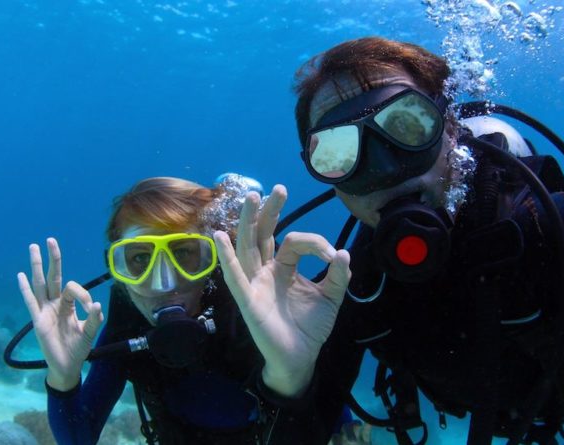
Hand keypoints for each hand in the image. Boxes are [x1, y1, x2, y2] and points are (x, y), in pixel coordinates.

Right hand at [17, 237, 102, 390]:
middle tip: (50, 239)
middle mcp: (55, 304)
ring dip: (37, 266)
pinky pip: (31, 302)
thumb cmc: (77, 348)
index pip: (73, 288)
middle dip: (53, 258)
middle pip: (53, 276)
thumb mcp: (89, 333)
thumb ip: (94, 320)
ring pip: (40, 284)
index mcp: (68, 304)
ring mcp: (45, 310)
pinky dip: (26, 289)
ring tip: (33, 247)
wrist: (67, 366)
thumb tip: (98, 306)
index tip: (92, 309)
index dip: (84, 294)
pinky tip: (21, 275)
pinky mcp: (38, 320)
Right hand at [213, 185, 350, 396]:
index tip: (332, 255)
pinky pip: (235, 278)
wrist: (301, 358)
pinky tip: (220, 238)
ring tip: (250, 198)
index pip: (293, 241)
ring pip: (247, 248)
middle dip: (269, 211)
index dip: (314, 242)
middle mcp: (265, 271)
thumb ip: (338, 276)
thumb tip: (343, 252)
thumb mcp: (331, 297)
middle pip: (262, 234)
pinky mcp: (248, 301)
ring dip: (247, 222)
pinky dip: (226, 258)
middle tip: (278, 188)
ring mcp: (254, 284)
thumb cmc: (310, 327)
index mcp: (283, 267)